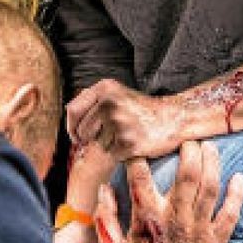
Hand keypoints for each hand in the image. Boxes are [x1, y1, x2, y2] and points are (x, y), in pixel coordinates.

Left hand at [67, 79, 183, 159]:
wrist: (173, 119)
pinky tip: (133, 143)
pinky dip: (120, 153)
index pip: (72, 110)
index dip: (71, 127)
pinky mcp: (128, 142)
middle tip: (112, 135)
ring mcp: (119, 122)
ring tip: (126, 135)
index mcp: (105, 88)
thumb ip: (92, 100)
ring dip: (108, 145)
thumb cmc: (141, 110)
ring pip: (97, 145)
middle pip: (82, 132)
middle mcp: (110, 103)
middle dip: (92, 139)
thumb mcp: (117, 94)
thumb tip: (69, 116)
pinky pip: (111, 154)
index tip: (76, 136)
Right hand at [93, 141, 242, 242]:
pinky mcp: (216, 240)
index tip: (139, 147)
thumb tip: (105, 189)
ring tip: (210, 147)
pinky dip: (237, 194)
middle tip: (188, 139)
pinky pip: (231, 213)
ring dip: (212, 162)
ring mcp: (198, 229)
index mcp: (148, 219)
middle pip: (187, 175)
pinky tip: (239, 178)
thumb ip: (108, 218)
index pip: (140, 178)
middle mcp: (174, 219)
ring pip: (210, 186)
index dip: (138, 156)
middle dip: (189, 150)